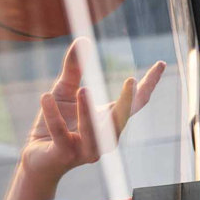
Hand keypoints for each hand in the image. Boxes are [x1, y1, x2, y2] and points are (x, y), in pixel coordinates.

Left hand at [20, 38, 164, 185]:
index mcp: (111, 122)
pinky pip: (61, 134)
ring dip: (88, 112)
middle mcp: (106, 138)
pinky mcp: (65, 155)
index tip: (161, 64)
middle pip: (122, 118)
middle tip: (131, 81)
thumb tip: (83, 39)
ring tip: (83, 90)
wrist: (39, 160)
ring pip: (94, 132)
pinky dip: (53, 116)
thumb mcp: (64, 92)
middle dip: (127, 102)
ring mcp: (88, 150)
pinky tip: (45, 96)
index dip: (150, 84)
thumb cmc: (56, 125)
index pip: (136, 103)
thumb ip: (74, 69)